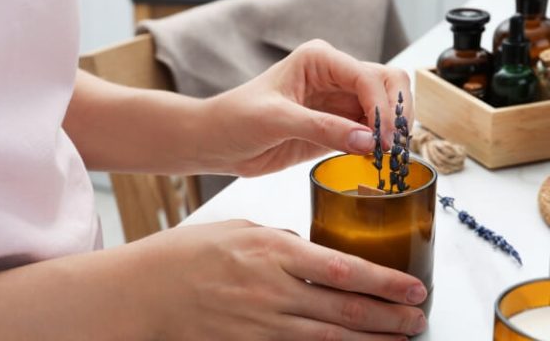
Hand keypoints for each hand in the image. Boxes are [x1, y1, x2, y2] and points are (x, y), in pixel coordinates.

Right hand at [135, 220, 426, 339]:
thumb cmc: (186, 254)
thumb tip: (311, 253)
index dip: (384, 283)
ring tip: (399, 340)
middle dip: (389, 316)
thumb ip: (280, 242)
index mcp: (272, 252)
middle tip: (418, 318)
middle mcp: (273, 290)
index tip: (413, 288)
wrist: (144, 291)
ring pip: (329, 338)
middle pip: (345, 309)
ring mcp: (261, 324)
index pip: (343, 269)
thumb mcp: (238, 231)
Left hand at [203, 39, 412, 175]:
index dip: (381, 106)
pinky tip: (377, 160)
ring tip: (390, 156)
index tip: (383, 138)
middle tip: (394, 146)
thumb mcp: (276, 119)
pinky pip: (368, 134)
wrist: (217, 142)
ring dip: (392, 131)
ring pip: (383, 110)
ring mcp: (337, 103)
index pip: (367, 76)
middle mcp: (334, 76)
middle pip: (386, 84)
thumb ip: (322, 128)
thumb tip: (368, 141)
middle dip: (396, 113)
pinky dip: (378, 146)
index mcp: (320, 59)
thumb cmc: (236, 118)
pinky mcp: (336, 128)